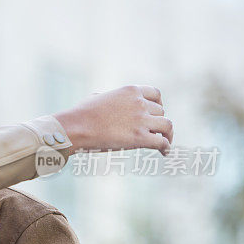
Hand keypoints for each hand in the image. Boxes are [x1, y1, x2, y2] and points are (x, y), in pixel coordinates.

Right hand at [52, 85, 172, 155]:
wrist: (75, 127)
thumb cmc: (80, 115)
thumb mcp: (95, 98)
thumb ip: (107, 97)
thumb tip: (102, 98)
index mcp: (130, 91)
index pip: (156, 94)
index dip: (158, 104)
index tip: (156, 113)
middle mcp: (139, 103)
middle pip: (160, 112)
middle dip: (157, 121)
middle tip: (153, 132)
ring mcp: (141, 120)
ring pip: (167, 126)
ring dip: (167, 134)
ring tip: (165, 141)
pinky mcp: (140, 137)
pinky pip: (162, 142)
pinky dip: (166, 147)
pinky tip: (165, 152)